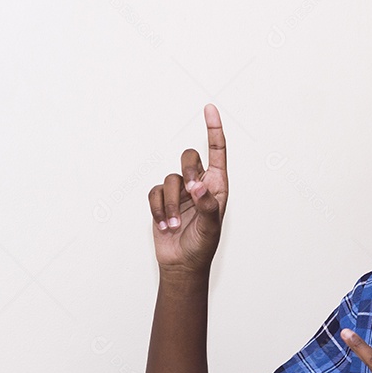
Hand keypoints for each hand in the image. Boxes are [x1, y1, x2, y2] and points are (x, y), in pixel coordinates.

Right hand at [147, 104, 227, 274]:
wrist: (182, 264)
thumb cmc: (202, 245)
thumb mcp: (211, 227)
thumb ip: (208, 205)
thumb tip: (199, 186)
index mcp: (217, 185)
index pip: (216, 151)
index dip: (213, 129)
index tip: (209, 108)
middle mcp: (198, 184)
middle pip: (189, 158)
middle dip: (188, 173)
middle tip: (191, 194)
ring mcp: (178, 192)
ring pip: (169, 179)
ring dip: (170, 203)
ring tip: (175, 224)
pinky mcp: (161, 201)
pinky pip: (154, 192)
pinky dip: (157, 209)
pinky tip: (164, 225)